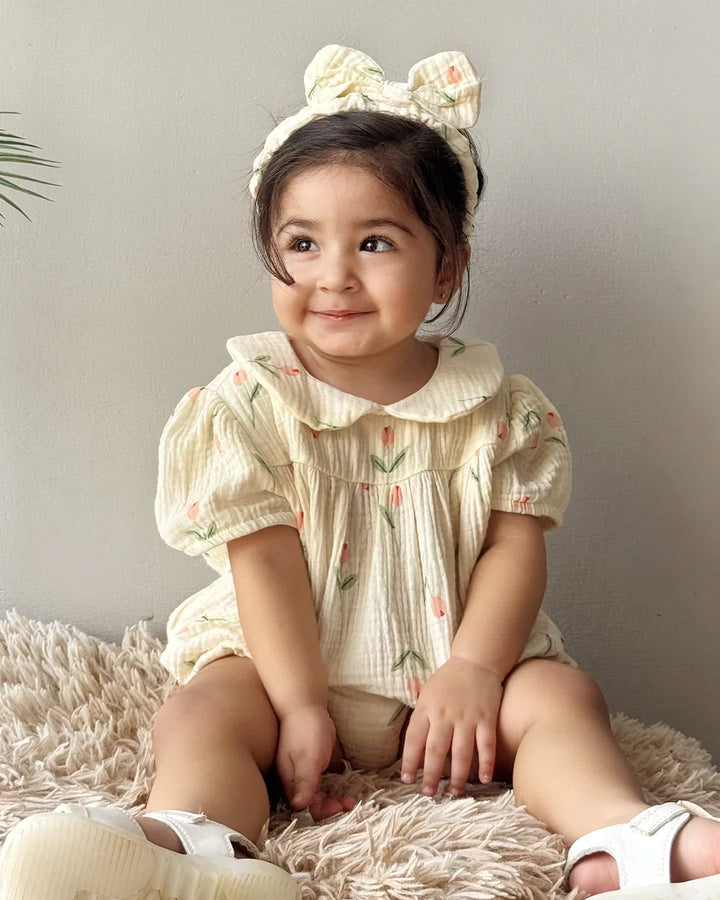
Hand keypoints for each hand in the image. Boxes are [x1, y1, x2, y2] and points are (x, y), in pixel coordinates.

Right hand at [276, 704, 355, 819]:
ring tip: (351, 801)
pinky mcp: (314, 770)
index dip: (323, 812)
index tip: (340, 807)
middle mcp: (295, 784)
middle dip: (331, 809)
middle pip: (312, 806)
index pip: (305, 808)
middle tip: (351, 805)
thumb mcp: (307, 757)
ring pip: (319, 798)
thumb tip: (298, 806)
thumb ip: (304, 781)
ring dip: (334, 802)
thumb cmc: (305, 731)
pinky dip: (334, 792)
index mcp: (290, 783)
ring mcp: (304, 777)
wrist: (305, 707)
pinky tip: (345, 792)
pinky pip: (323, 787)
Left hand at [400, 656, 502, 797]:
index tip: (407, 779)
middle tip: (428, 794)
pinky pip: (486, 745)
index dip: (410, 760)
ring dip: (458, 776)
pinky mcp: (487, 718)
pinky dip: (486, 763)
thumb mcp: (426, 690)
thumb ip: (417, 714)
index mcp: (426, 707)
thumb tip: (406, 737)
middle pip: (435, 750)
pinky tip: (484, 779)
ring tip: (453, 793)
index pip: (414, 738)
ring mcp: (467, 717)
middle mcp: (445, 714)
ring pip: (461, 752)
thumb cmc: (448, 679)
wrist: (475, 662)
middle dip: (431, 775)